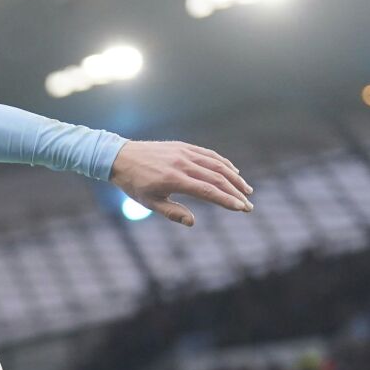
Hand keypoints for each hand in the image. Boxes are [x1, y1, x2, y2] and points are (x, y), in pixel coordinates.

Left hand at [110, 141, 253, 226]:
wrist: (121, 157)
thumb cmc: (134, 184)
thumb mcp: (148, 202)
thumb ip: (172, 212)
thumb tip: (192, 222)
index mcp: (174, 180)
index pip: (208, 191)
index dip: (226, 200)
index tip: (241, 208)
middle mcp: (182, 164)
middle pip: (217, 178)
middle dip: (236, 192)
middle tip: (248, 205)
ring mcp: (184, 153)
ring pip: (217, 165)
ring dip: (234, 178)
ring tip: (246, 190)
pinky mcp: (184, 147)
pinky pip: (209, 155)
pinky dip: (223, 163)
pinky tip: (233, 172)